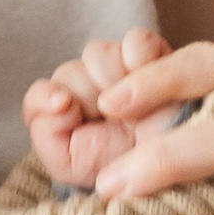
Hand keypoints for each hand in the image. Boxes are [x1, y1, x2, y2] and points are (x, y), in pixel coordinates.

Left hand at [23, 26, 173, 189]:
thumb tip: (58, 99)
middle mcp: (90, 88)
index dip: (48, 96)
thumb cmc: (124, 173)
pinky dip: (139, 58)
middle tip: (112, 122)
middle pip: (68, 71)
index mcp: (68, 112)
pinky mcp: (153, 57)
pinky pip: (135, 40)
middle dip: (86, 97)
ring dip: (113, 80)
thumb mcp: (73, 166)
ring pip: (97, 53)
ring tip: (134, 111)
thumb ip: (46, 134)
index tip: (65, 107)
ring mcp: (121, 70)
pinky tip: (151, 88)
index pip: (41, 93)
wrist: (172, 173)